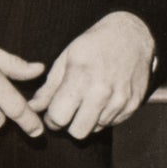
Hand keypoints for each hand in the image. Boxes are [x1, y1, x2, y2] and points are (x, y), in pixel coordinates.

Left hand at [30, 11, 156, 139]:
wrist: (132, 35)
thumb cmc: (95, 44)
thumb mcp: (66, 58)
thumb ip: (49, 87)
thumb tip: (33, 107)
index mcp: (81, 77)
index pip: (59, 117)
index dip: (51, 118)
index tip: (53, 113)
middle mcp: (102, 92)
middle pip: (78, 132)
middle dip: (69, 124)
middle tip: (69, 112)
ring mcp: (120, 100)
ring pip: (95, 129)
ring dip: (88, 119)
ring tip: (89, 100)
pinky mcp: (133, 105)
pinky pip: (112, 124)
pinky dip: (104, 116)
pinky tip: (105, 99)